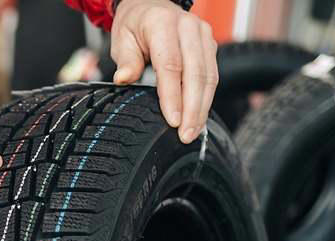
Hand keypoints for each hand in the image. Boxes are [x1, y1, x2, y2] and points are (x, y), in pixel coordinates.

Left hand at [111, 0, 218, 143]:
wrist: (150, 6)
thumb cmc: (135, 24)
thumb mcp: (122, 39)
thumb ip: (126, 60)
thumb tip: (124, 79)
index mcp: (163, 23)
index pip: (171, 65)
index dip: (173, 95)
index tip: (172, 120)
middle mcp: (188, 27)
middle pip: (196, 73)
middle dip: (192, 108)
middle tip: (186, 134)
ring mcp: (203, 35)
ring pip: (209, 76)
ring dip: (202, 107)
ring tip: (193, 131)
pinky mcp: (210, 46)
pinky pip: (212, 75)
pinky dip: (206, 98)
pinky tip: (198, 117)